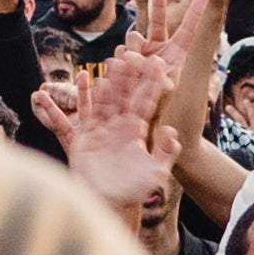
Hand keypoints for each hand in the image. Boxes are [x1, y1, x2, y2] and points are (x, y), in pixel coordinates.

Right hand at [39, 50, 173, 214]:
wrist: (106, 203)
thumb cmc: (132, 191)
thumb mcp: (155, 173)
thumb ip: (165, 152)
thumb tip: (172, 131)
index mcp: (136, 131)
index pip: (145, 101)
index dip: (150, 83)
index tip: (156, 63)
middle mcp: (119, 126)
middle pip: (124, 94)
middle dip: (129, 74)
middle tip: (133, 51)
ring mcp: (101, 129)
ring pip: (105, 98)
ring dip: (108, 79)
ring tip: (112, 60)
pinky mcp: (83, 136)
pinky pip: (82, 111)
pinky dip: (82, 95)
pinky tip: (81, 77)